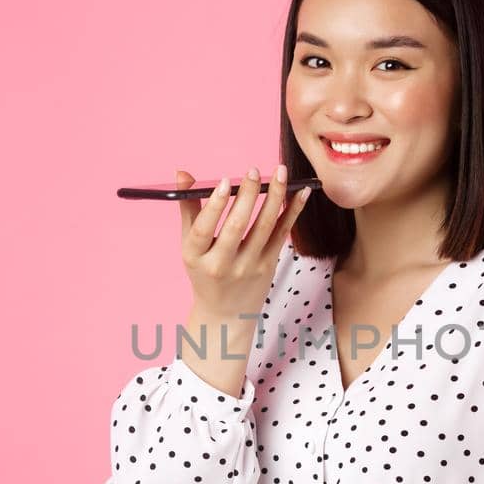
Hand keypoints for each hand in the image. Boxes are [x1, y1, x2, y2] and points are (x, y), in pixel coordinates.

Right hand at [175, 164, 311, 322]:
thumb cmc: (205, 272)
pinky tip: (301, 192)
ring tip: (280, 172)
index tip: (225, 181)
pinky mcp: (268, 266)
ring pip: (264, 228)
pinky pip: (281, 235)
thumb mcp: (190, 246)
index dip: (215, 205)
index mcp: (196, 257)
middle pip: (236, 227)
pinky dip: (292, 212)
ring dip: (275, 197)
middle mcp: (221, 264)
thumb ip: (188, 209)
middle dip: (247, 196)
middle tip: (254, 170)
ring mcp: (248, 267)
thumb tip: (182, 172)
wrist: (225, 313)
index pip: (203, 230)